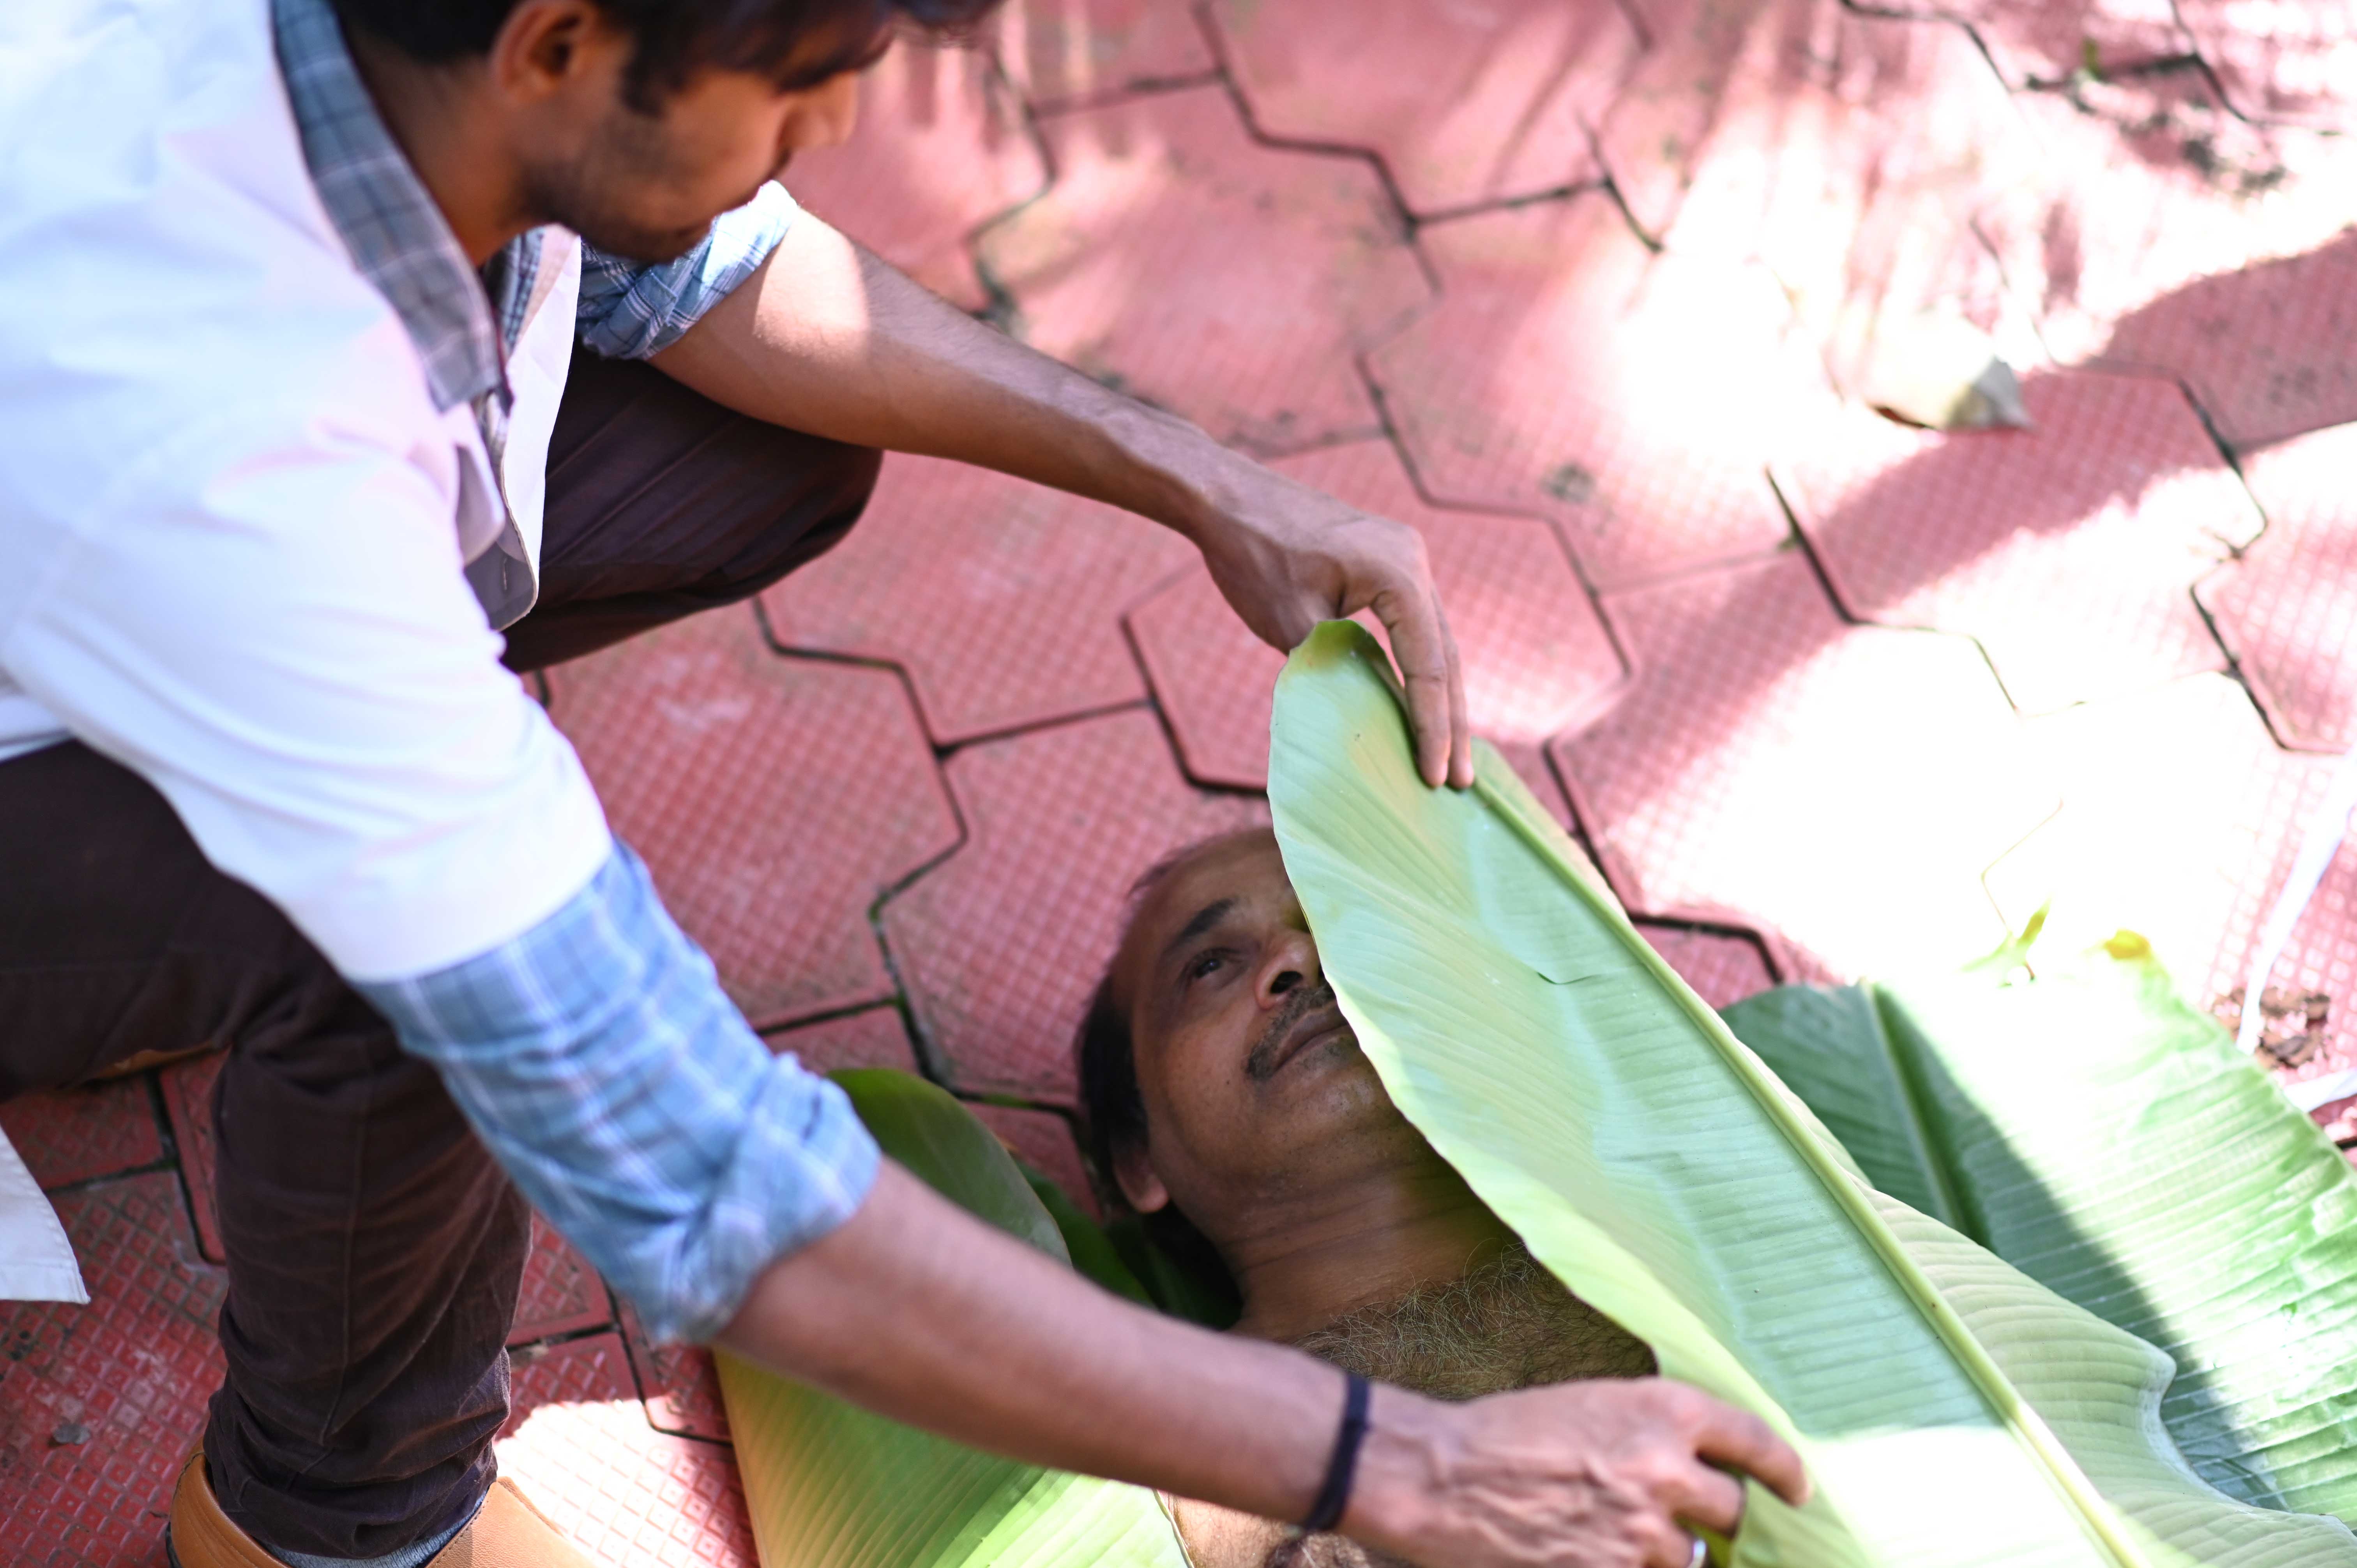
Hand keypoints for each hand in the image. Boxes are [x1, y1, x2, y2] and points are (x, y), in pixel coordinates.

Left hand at [1186, 464, 1471, 789]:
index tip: (1436, 777)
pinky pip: (1414, 626)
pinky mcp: (1388, 563)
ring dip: (1441, 699)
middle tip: (1461, 782)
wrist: (1226, 498)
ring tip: (1450, 758)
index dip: (1433, 727)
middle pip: (1446, 655)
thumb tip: (1364, 723)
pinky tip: (1419, 706)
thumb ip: (1332, 671)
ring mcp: (1405, 558)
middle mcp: (1414, 560)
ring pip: (1435, 642)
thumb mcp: (1291, 624)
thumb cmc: (1252, 556)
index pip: (1428, 666)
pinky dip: (1419, 669)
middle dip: (1452, 722)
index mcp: (1400, 572)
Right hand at [1347, 1378, 1809, 1567]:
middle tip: (1690, 1521)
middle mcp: (1667, 1469)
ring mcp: (1644, 1533)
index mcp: (1664, 1410)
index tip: (1794, 1491)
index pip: (1759, 1444)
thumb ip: (1653, 1433)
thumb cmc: (1509, 1432)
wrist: (1443, 1476)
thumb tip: (1700, 1469)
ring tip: (1620, 1536)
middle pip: (1734, 1512)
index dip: (1786, 1472)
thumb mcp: (1593, 1405)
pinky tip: (1598, 1551)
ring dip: (1668, 1552)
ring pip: (1692, 1557)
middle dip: (1719, 1520)